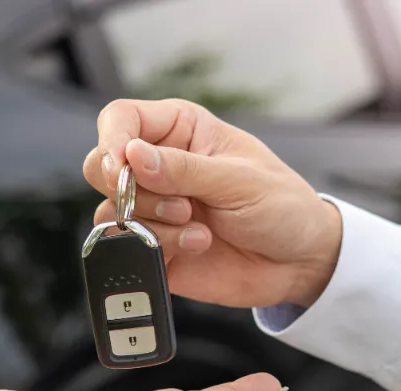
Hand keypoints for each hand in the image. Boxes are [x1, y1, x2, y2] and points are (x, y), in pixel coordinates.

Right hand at [83, 98, 342, 308]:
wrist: (299, 262)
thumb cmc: (281, 206)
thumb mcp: (239, 180)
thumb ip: (183, 169)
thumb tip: (131, 155)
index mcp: (180, 130)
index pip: (121, 118)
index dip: (112, 140)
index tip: (123, 165)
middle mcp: (158, 166)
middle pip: (100, 166)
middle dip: (129, 189)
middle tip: (177, 203)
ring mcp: (154, 208)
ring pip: (110, 210)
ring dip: (153, 222)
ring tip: (199, 228)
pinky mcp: (153, 246)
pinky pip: (128, 246)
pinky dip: (159, 248)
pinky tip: (198, 244)